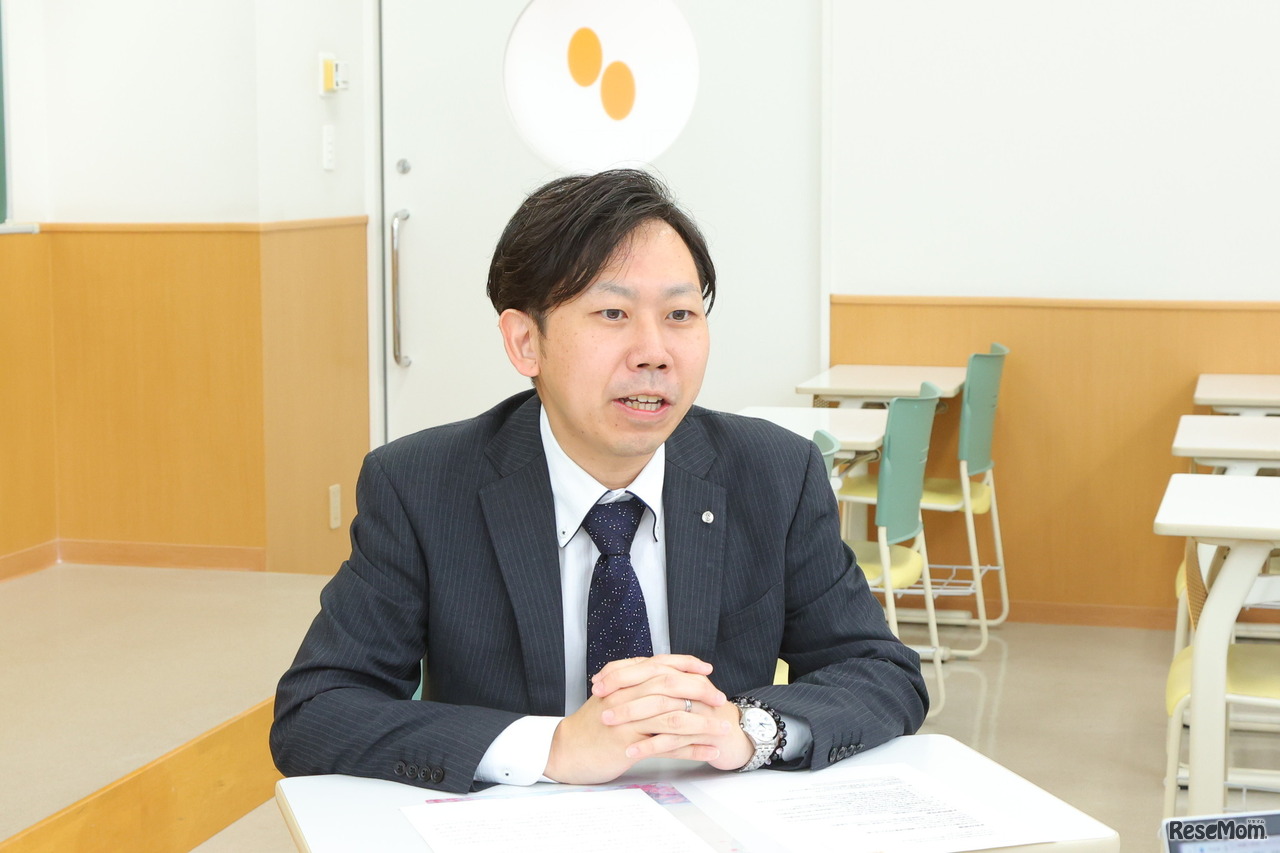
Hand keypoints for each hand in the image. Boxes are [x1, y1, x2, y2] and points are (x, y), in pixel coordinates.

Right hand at [543, 655, 749, 783]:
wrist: (566, 749)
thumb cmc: (591, 724)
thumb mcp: (609, 695)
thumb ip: (631, 681)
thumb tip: (659, 671)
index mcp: (623, 681)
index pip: (660, 664)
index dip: (685, 664)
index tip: (707, 669)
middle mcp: (626, 696)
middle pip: (670, 686)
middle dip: (700, 690)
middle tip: (720, 699)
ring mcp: (627, 720)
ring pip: (674, 717)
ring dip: (704, 723)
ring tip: (724, 729)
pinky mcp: (628, 745)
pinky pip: (668, 746)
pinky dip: (693, 748)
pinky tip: (709, 750)